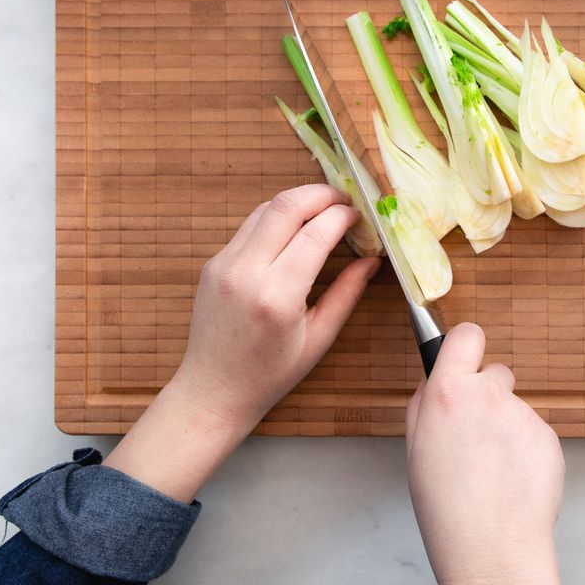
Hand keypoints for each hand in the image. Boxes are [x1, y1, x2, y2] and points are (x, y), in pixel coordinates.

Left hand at [172, 182, 380, 428]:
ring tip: (323, 210)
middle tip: (345, 200)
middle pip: (287, 205)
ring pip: (265, 208)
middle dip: (321, 194)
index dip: (343, 216)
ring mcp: (224, 263)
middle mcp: (247, 272)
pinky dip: (276, 217)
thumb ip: (347, 293)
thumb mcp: (319, 338)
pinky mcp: (213, 262)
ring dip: (298, 201)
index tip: (359, 216)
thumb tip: (372, 259)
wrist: (212, 390)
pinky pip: (249, 225)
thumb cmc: (269, 374)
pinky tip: (294, 229)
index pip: (316, 233)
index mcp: (277, 296)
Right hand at [405, 323, 566, 584]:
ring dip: (507, 428)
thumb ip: (426, 404)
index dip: (466, 345)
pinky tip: (513, 478)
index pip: (466, 335)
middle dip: (488, 395)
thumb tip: (435, 379)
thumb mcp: (416, 448)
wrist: (492, 548)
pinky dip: (527, 450)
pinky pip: (534, 433)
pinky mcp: (549, 435)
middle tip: (477, 434)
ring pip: (515, 408)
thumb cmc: (448, 508)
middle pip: (495, 373)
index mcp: (448, 394)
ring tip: (494, 469)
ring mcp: (522, 415)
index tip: (466, 356)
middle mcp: (488, 395)